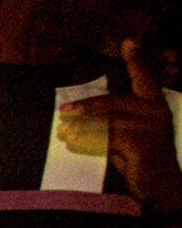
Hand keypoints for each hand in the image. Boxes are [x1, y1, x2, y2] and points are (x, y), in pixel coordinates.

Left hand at [60, 40, 181, 213]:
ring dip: (83, 126)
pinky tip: (74, 144)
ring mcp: (152, 128)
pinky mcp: (143, 144)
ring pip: (109, 121)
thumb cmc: (141, 162)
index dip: (137, 60)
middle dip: (87, 106)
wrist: (162, 187)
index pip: (145, 79)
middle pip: (115, 101)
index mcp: (155, 106)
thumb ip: (111, 123)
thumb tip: (78, 117)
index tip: (129, 41)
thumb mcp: (126, 137)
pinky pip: (108, 139)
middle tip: (64, 110)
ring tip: (64, 131)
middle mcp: (156, 112)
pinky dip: (89, 142)